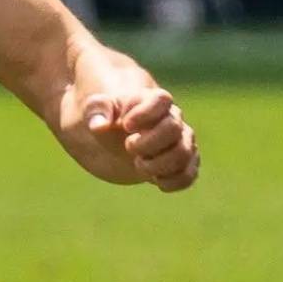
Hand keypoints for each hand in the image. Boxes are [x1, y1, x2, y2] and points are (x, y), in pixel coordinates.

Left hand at [62, 54, 197, 190]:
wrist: (106, 137)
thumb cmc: (103, 117)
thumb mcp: (93, 108)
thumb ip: (96, 110)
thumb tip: (99, 125)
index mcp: (150, 101)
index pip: (162, 100)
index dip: (145, 114)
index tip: (126, 126)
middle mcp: (170, 119)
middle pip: (174, 129)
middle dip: (149, 143)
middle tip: (128, 147)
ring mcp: (177, 142)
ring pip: (185, 153)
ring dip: (160, 165)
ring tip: (139, 165)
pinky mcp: (176, 163)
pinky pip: (188, 173)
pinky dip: (175, 181)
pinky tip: (156, 181)